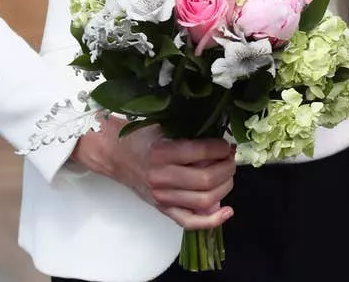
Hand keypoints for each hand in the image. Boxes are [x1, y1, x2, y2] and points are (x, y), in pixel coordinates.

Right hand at [70, 115, 235, 229]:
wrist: (117, 155)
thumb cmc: (141, 137)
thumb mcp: (163, 127)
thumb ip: (188, 134)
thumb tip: (220, 143)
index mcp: (161, 152)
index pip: (200, 152)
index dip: (220, 148)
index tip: (227, 144)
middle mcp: (162, 177)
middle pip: (206, 180)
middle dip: (227, 168)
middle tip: (231, 158)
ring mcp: (162, 197)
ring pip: (204, 200)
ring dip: (225, 187)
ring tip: (228, 174)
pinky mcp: (163, 210)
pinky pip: (191, 221)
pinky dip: (212, 220)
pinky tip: (227, 210)